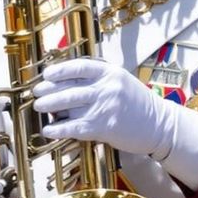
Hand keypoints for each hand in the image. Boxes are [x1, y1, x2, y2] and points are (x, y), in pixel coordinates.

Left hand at [32, 57, 197, 165]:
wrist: (160, 125)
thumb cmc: (137, 104)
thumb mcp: (121, 83)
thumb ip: (98, 80)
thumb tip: (63, 83)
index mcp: (111, 73)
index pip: (79, 67)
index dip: (59, 70)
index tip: (47, 75)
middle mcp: (108, 88)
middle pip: (69, 87)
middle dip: (48, 91)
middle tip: (37, 94)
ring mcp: (106, 107)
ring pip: (68, 106)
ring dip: (48, 107)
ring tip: (39, 108)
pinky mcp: (104, 127)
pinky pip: (73, 127)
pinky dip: (57, 129)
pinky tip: (49, 130)